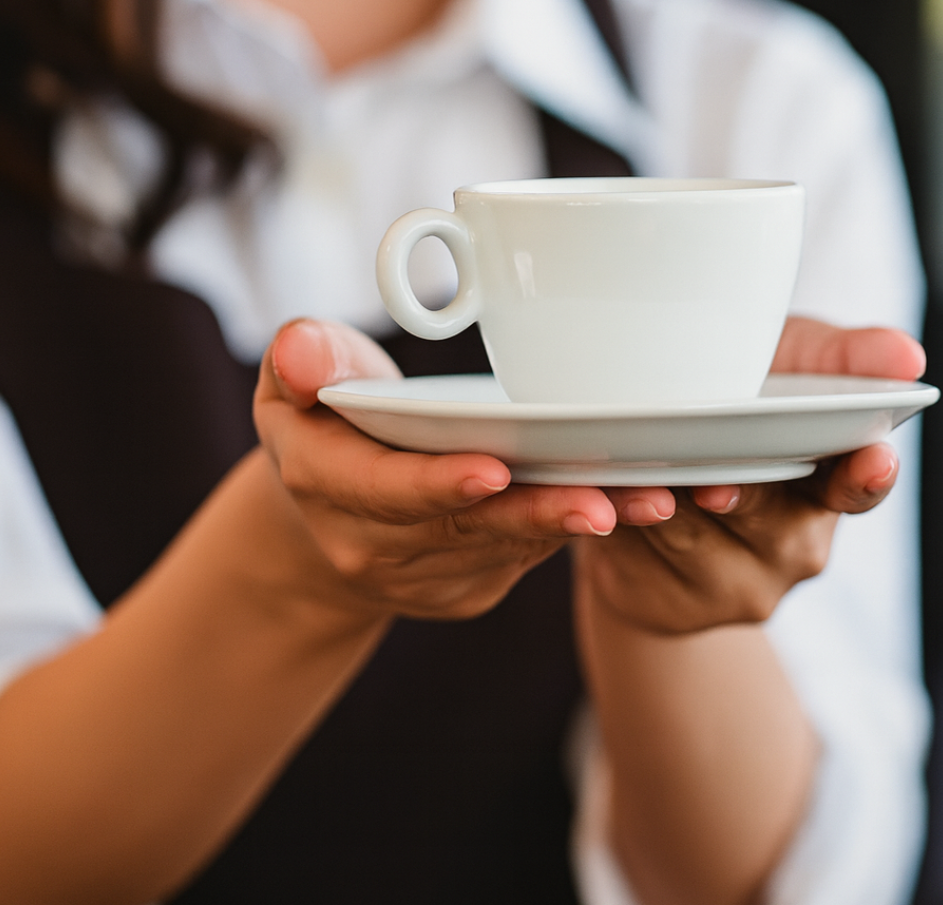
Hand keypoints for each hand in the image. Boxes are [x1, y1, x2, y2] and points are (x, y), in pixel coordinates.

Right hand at [251, 319, 669, 620]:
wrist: (326, 513)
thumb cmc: (320, 420)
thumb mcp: (292, 379)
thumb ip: (301, 356)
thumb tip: (300, 355)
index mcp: (323, 484)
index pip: (382, 490)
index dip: (435, 483)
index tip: (493, 470)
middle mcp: (369, 544)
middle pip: (460, 528)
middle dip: (534, 514)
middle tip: (604, 503)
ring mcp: (420, 575)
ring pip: (504, 547)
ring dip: (573, 525)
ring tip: (650, 501)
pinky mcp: (467, 587)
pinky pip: (523, 559)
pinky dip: (571, 530)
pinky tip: (628, 506)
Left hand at [576, 316, 926, 633]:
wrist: (645, 497)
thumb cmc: (722, 418)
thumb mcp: (774, 373)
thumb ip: (831, 360)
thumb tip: (904, 353)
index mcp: (820, 485)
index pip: (855, 487)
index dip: (863, 477)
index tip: (871, 459)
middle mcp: (790, 543)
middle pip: (763, 512)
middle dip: (736, 490)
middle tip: (714, 482)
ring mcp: (735, 583)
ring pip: (691, 535)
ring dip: (659, 502)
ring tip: (635, 478)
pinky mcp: (676, 605)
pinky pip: (639, 558)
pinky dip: (615, 523)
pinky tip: (598, 502)